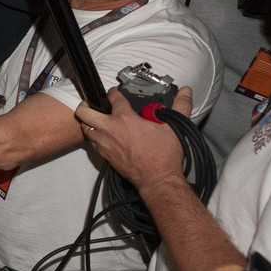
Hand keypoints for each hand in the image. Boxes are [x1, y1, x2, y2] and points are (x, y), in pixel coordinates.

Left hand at [73, 86, 192, 189]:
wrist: (157, 179)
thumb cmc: (164, 155)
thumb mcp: (174, 127)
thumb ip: (180, 106)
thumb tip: (186, 91)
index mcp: (125, 119)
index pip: (112, 97)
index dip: (113, 92)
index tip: (116, 93)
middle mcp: (110, 129)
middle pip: (84, 111)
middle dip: (87, 104)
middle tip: (94, 103)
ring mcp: (104, 143)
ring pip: (85, 127)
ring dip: (89, 121)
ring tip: (97, 119)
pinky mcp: (103, 154)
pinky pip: (90, 141)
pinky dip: (93, 136)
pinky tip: (102, 135)